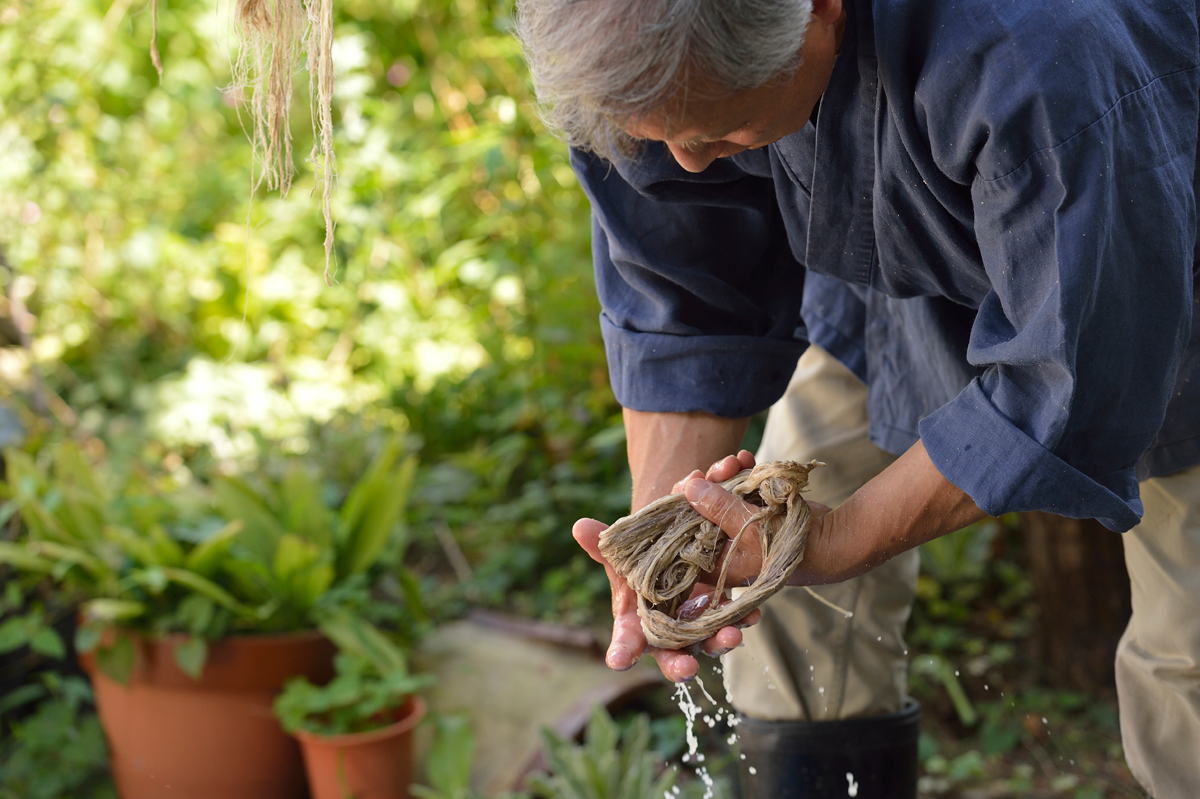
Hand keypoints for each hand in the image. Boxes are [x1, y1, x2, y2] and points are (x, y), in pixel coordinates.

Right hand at [573, 451, 761, 682]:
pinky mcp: (721, 616)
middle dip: (680, 665)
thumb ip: (602, 546)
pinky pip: (733, 621)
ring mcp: (696, 629)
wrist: (673, 555)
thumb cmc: (640, 566)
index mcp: (636, 625)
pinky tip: (752, 614)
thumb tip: (579, 526)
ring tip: (731, 636)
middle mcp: (666, 635)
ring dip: (720, 642)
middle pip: (671, 657)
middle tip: (688, 669)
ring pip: (707, 643)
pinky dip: (743, 618)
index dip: (621, 652)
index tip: (617, 661)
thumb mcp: (622, 555)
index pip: (625, 643)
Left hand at [681, 453, 833, 587]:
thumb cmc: (788, 545)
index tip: (689, 482)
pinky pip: (740, 490)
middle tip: (719, 468)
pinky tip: (746, 458)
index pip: (682, 534)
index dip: (681, 505)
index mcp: (714, 562)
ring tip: (738, 460)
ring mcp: (739, 528)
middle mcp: (723, 546)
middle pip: (700, 509)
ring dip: (727, 474)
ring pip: (720, 495)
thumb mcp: (748, 526)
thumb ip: (717, 507)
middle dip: (709, 483)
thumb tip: (690, 487)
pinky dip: (742, 474)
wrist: (831, 542)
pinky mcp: (755, 513)